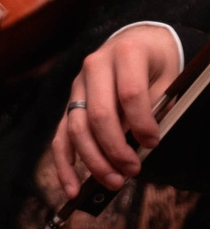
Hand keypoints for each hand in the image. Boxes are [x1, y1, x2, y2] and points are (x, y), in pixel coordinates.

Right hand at [48, 23, 184, 201]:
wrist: (137, 42)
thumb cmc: (156, 65)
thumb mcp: (167, 77)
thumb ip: (154, 106)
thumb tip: (139, 144)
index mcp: (125, 54)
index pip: (129, 93)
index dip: (142, 123)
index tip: (153, 143)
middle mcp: (94, 68)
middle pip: (98, 114)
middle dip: (114, 148)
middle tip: (133, 171)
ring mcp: (77, 87)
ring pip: (76, 128)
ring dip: (93, 160)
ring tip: (113, 182)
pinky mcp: (70, 105)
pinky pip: (61, 136)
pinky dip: (65, 164)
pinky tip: (72, 186)